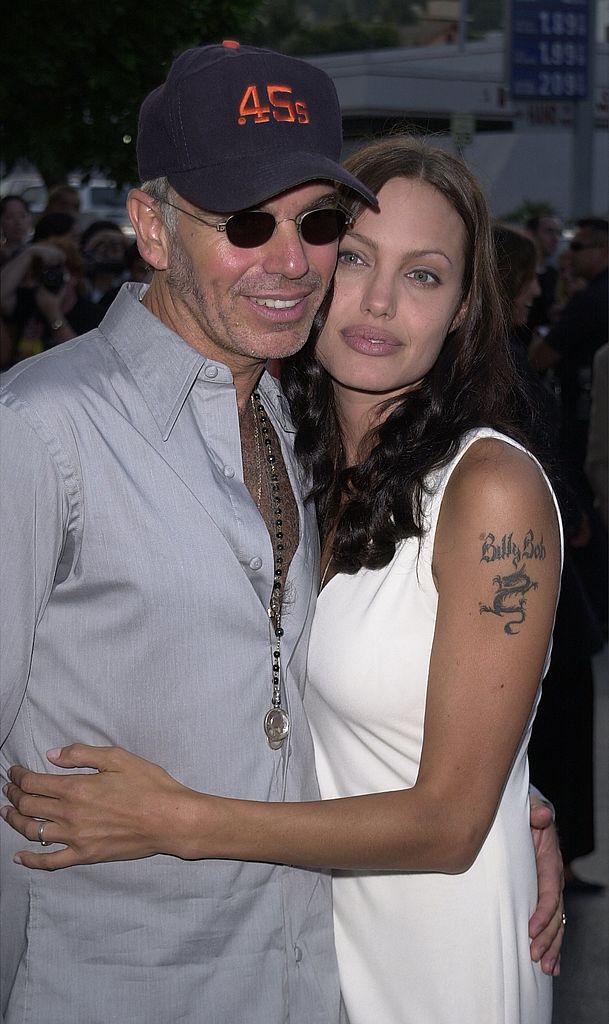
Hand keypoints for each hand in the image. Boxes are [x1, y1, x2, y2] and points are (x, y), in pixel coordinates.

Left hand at [1, 744, 199, 869]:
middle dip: (14, 795)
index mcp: (75, 787)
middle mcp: (69, 814)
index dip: (19, 776)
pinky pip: (51, 862)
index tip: (13, 771)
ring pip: (33, 831)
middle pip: (29, 806)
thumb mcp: (117, 757)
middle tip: (9, 789)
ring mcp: (75, 838)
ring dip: (15, 821)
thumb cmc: (148, 785)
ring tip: (8, 813)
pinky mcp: (85, 855)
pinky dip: (31, 860)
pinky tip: (20, 856)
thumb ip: (81, 754)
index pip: (34, 782)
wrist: (169, 819)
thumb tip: (52, 755)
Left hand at [528, 797, 564, 975]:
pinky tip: (551, 965)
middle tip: (535, 957)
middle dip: (547, 938)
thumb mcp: (530, 808)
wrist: (526, 816)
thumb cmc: (525, 814)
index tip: (530, 929)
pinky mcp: (540, 895)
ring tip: (544, 967)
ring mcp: (548, 889)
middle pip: (555, 914)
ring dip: (551, 947)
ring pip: (555, 924)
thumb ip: (536, 812)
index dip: (543, 912)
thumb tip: (542, 816)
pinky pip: (550, 923)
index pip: (549, 891)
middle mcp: (553, 878)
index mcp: (550, 860)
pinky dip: (553, 945)